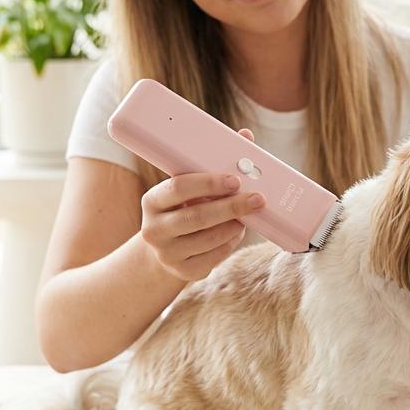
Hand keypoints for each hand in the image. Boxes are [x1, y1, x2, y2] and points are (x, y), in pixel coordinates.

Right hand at [140, 127, 264, 280]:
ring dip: (234, 225)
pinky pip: (215, 257)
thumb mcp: (190, 187)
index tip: (235, 179)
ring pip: (209, 239)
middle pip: (197, 216)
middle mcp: (154, 229)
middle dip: (231, 206)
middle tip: (257, 198)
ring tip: (247, 215)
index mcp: (152, 201)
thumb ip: (214, 163)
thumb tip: (246, 136)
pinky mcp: (184, 272)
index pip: (178, 187)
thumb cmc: (184, 208)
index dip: (208, 183)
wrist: (165, 249)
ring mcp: (167, 254)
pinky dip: (231, 243)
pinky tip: (236, 232)